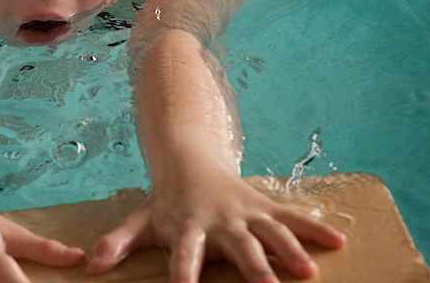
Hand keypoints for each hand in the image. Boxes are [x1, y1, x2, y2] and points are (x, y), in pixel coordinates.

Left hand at [85, 170, 346, 282]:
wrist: (188, 157)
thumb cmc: (164, 201)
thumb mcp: (140, 220)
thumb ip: (118, 243)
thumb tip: (91, 266)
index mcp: (187, 226)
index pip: (185, 255)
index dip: (185, 274)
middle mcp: (219, 219)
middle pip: (238, 247)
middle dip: (254, 270)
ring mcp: (245, 212)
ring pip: (271, 231)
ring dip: (291, 250)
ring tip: (309, 272)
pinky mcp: (264, 206)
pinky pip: (292, 216)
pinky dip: (315, 227)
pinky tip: (339, 242)